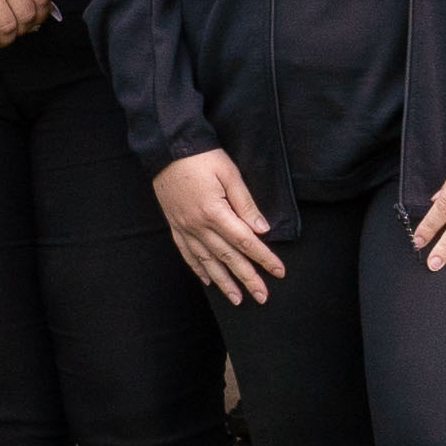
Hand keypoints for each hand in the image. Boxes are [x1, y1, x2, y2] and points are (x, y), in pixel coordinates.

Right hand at [153, 149, 283, 301]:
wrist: (166, 147)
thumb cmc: (201, 156)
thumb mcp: (229, 174)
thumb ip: (245, 203)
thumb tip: (262, 229)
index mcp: (215, 212)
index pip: (245, 242)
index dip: (264, 258)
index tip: (279, 272)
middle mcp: (198, 225)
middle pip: (228, 257)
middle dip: (247, 279)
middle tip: (262, 297)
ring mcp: (184, 227)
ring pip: (207, 261)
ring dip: (224, 282)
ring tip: (237, 298)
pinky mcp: (175, 225)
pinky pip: (187, 253)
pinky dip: (198, 269)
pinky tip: (208, 281)